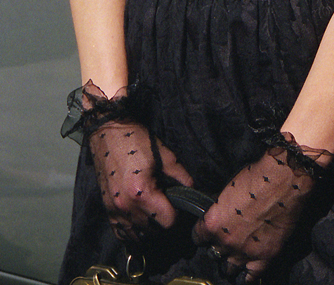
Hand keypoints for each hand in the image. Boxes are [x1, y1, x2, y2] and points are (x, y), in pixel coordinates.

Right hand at [88, 118, 192, 242]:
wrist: (108, 131)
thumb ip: (181, 175)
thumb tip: (192, 190)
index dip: (178, 215)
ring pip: (137, 236)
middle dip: (164, 222)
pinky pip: (121, 233)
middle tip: (169, 207)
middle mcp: (125, 207)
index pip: (167, 221)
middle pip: (153, 231)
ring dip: (149, 229)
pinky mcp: (106, 209)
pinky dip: (132, 232)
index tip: (179, 205)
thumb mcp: (165, 155)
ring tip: (155, 213)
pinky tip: (140, 221)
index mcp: (141, 193)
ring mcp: (114, 210)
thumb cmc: (136, 140)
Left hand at [192, 139, 324, 281]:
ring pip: (230, 268)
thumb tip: (217, 212)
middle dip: (218, 247)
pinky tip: (246, 272)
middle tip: (226, 240)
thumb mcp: (228, 188)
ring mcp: (245, 251)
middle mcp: (226, 242)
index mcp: (213, 224)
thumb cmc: (256, 176)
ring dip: (231, 261)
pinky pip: (251, 276)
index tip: (207, 232)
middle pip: (214, 254)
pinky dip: (247, 275)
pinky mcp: (265, 256)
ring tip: (236, 254)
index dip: (203, 234)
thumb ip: (220, 207)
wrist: (283, 178)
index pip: (198, 237)